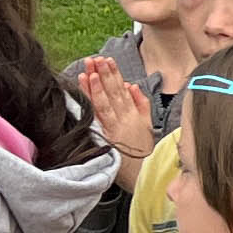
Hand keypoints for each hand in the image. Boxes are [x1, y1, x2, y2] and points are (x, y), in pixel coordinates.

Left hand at [75, 57, 157, 186]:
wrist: (142, 173)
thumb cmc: (143, 151)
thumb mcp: (147, 125)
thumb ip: (141, 103)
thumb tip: (132, 85)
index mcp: (133, 114)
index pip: (122, 90)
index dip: (114, 74)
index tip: (108, 60)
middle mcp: (124, 118)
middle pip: (113, 92)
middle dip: (104, 73)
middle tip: (95, 59)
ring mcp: (114, 127)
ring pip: (105, 101)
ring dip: (97, 84)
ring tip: (90, 69)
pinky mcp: (106, 136)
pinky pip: (98, 114)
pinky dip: (92, 100)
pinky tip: (86, 88)